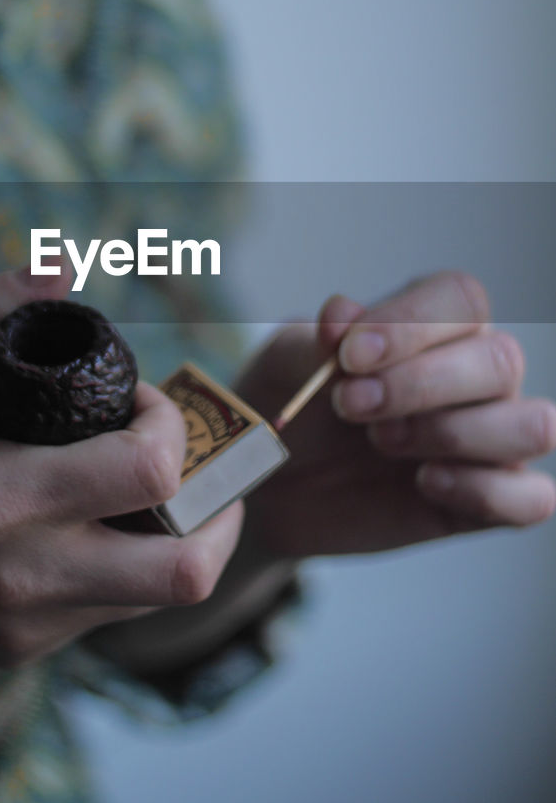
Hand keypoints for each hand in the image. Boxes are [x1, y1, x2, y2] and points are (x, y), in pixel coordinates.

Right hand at [0, 266, 242, 678]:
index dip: (169, 423)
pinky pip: (109, 613)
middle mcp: (20, 578)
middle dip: (217, 506)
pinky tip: (91, 520)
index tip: (137, 399)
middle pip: (187, 570)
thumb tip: (62, 265)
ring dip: (179, 537)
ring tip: (144, 485)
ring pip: (159, 599)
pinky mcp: (18, 653)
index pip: (148, 472)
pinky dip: (125, 565)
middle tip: (186, 459)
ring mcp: (24, 627)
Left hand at [236, 271, 555, 555]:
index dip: (410, 324)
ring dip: (454, 432)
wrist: (272, 481)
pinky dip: (482, 490)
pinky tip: (423, 483)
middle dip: (419, 384)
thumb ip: (317, 339)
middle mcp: (478, 376)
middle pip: (500, 359)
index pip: (461, 299)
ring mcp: (491, 441)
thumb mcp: (288, 364)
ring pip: (535, 425)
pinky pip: (533, 500)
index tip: (347, 355)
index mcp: (437, 325)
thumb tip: (343, 315)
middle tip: (349, 405)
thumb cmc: (292, 404)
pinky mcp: (486, 503)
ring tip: (382, 441)